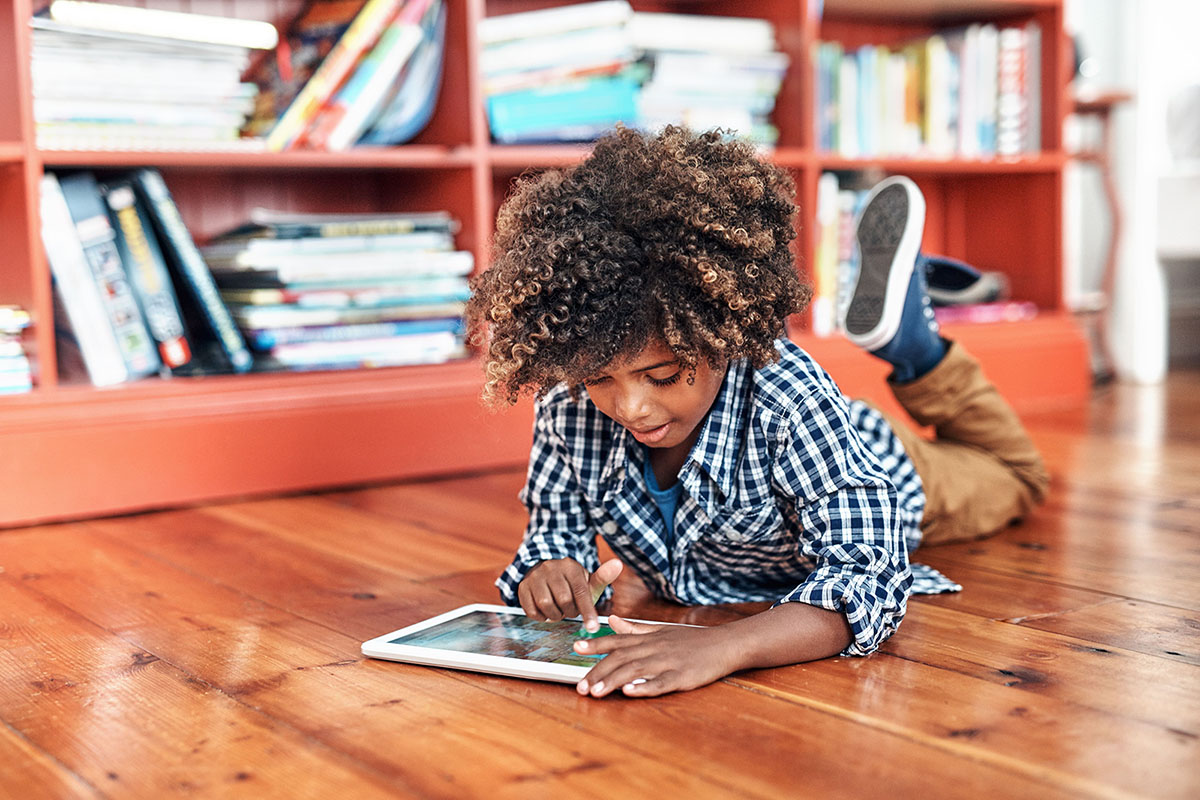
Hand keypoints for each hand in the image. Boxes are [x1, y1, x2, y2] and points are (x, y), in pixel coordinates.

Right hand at [517, 557, 622, 631]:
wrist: (544, 573)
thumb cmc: (571, 583)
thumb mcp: (587, 581)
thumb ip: (603, 577)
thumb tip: (618, 563)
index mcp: (571, 566)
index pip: (581, 592)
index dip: (587, 612)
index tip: (592, 628)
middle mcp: (551, 568)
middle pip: (564, 600)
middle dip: (570, 611)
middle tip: (570, 610)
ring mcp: (535, 577)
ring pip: (546, 605)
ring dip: (555, 615)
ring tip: (559, 610)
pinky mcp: (522, 587)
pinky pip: (531, 610)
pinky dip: (541, 617)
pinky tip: (546, 612)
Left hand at [572, 615, 737, 697]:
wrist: (724, 644)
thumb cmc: (692, 640)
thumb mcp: (662, 630)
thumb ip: (635, 628)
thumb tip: (611, 620)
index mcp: (649, 638)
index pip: (617, 640)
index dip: (596, 644)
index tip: (576, 647)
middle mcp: (654, 648)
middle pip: (621, 659)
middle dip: (599, 672)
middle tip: (580, 687)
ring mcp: (668, 662)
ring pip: (635, 670)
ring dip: (614, 681)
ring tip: (596, 693)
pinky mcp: (682, 677)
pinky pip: (660, 682)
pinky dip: (644, 687)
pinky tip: (630, 692)